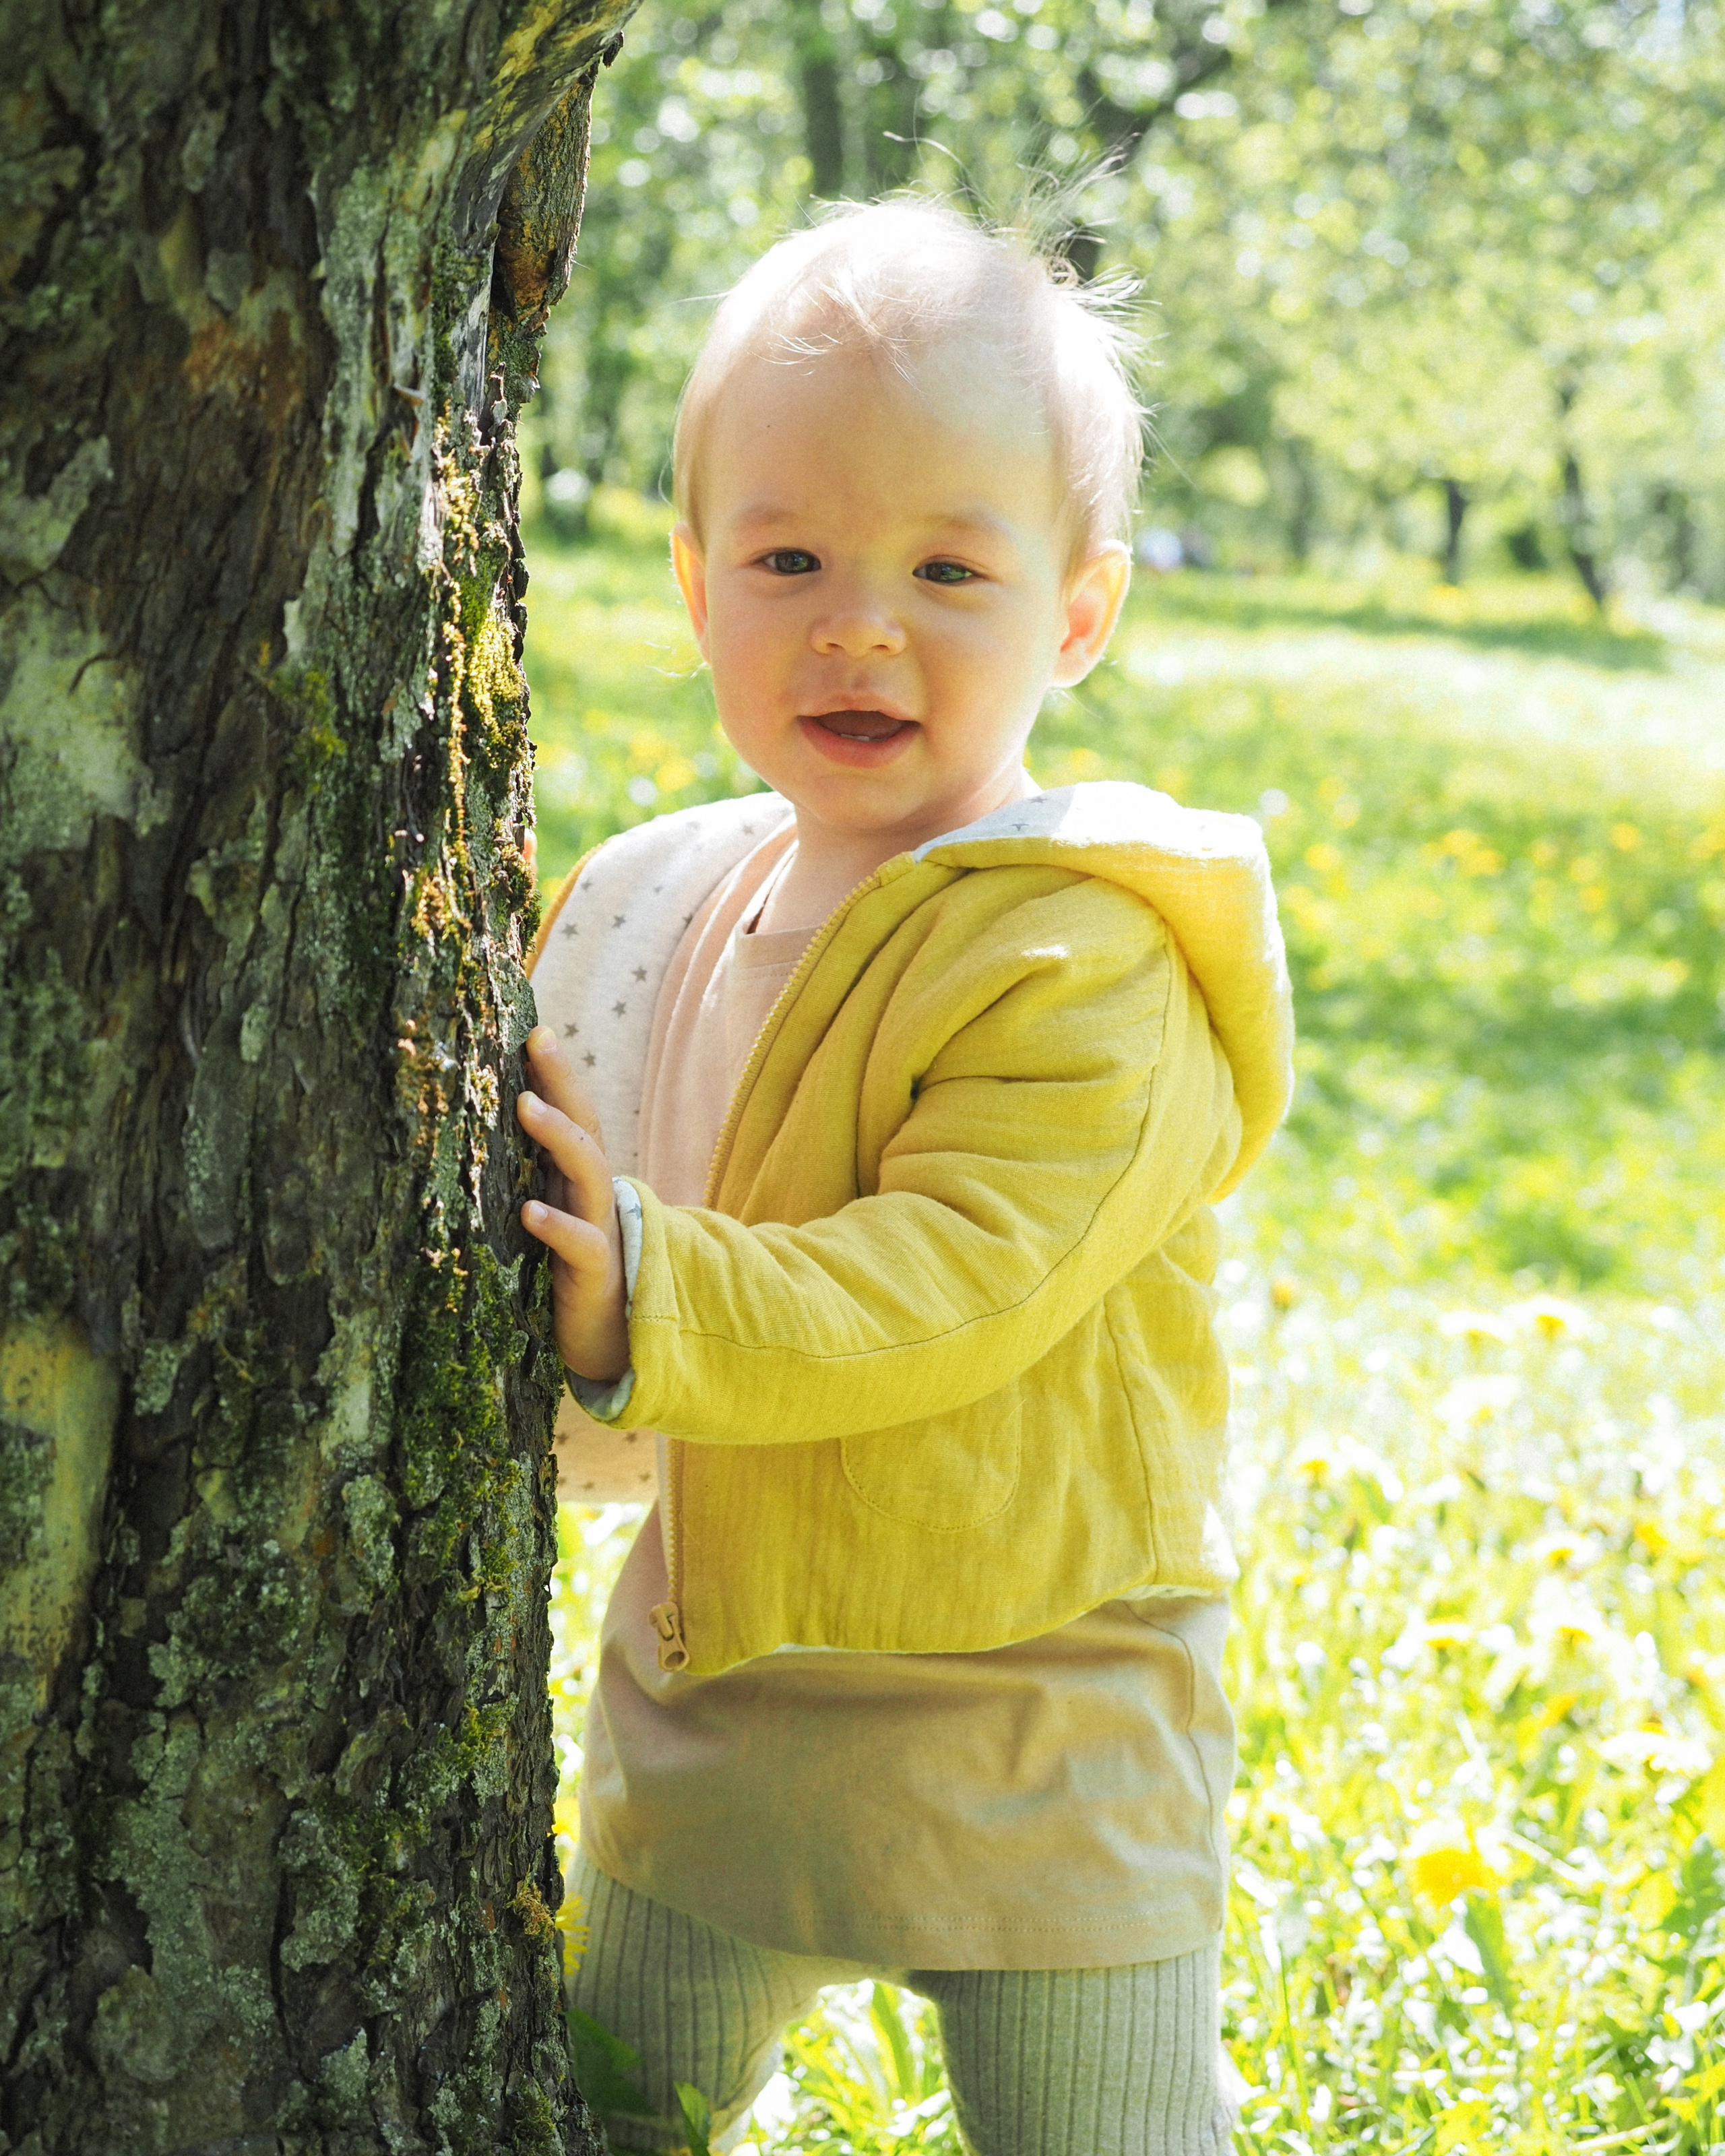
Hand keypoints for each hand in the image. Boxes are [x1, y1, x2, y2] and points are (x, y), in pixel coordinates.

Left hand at [517, 1026, 630, 1383]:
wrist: (604, 1334)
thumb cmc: (562, 1268)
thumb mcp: (545, 1210)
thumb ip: (524, 1173)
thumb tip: (469, 1126)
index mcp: (575, 1176)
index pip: (571, 1111)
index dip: (556, 1072)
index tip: (533, 1029)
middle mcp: (591, 1192)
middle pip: (585, 1126)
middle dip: (562, 1082)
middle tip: (537, 1042)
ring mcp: (596, 1228)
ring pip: (588, 1172)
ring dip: (559, 1137)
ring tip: (527, 1108)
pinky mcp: (593, 1272)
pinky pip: (579, 1243)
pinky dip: (556, 1225)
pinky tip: (530, 1212)